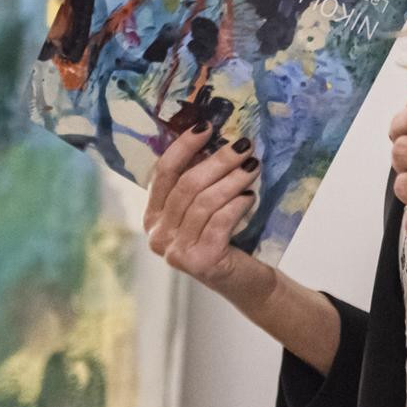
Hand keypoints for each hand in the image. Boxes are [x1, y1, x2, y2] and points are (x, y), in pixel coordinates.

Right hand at [144, 124, 274, 308]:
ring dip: (232, 180)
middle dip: (218, 161)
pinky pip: (219, 222)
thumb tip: (212, 137)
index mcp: (153, 217)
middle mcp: (158, 235)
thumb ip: (200, 180)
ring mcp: (176, 252)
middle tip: (244, 145)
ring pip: (204, 202)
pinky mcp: (200, 262)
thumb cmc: (224, 237)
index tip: (207, 127)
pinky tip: (250, 197)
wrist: (243, 279)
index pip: (163, 173)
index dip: (183, 147)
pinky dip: (236, 205)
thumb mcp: (206, 206)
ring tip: (253, 168)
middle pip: (187, 186)